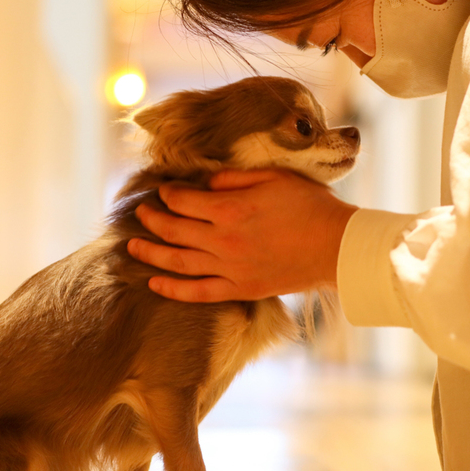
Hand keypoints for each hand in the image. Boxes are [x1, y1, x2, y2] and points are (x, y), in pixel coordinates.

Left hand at [126, 169, 357, 301]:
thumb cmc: (311, 206)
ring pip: (178, 262)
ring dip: (152, 253)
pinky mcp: (241, 289)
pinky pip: (198, 292)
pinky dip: (173, 289)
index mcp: (230, 210)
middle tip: (140, 212)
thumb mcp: (274, 178)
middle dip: (153, 219)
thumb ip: (235, 179)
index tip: (163, 189)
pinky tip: (155, 283)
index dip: (169, 194)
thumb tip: (207, 183)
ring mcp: (230, 268)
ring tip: (132, 245)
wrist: (337, 246)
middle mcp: (223, 241)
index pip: (184, 201)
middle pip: (174, 230)